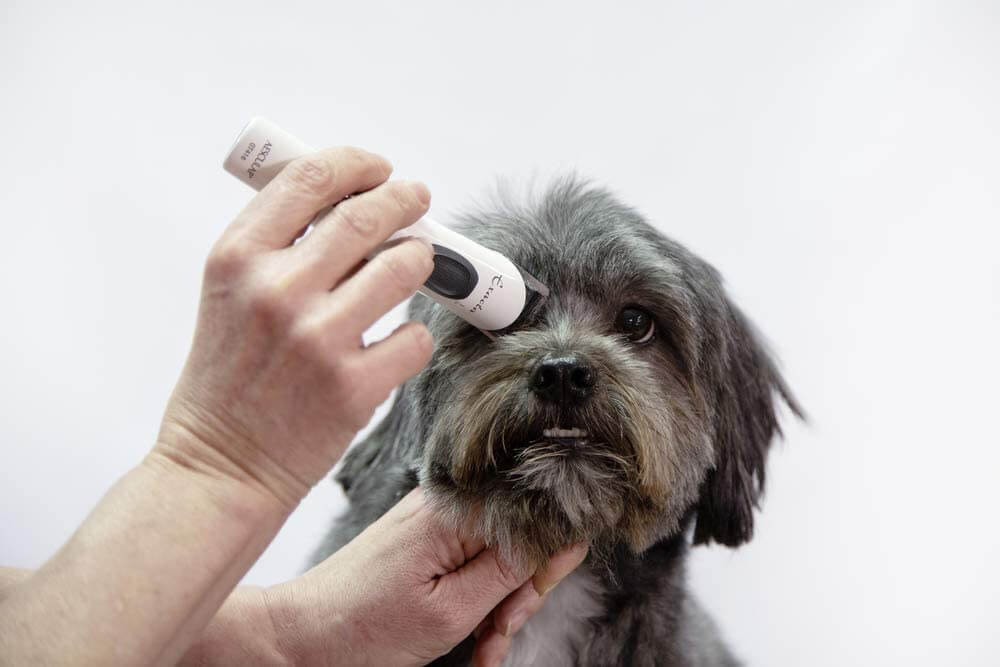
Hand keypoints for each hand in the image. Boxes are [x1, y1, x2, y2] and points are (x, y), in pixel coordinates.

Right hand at [155, 148, 435, 507]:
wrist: (219, 465)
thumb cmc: (228, 378)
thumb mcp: (227, 295)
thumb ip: (276, 247)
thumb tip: (350, 204)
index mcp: (238, 258)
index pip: (309, 178)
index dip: (356, 164)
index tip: (378, 168)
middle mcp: (277, 290)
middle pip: (367, 215)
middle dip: (404, 199)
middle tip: (417, 198)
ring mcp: (318, 339)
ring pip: (404, 267)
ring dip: (421, 259)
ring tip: (418, 263)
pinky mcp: (353, 387)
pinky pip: (414, 338)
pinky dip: (414, 335)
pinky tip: (398, 339)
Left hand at [261, 488, 588, 666]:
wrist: (300, 636)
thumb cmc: (362, 627)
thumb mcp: (451, 611)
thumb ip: (512, 572)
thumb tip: (563, 539)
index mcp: (457, 509)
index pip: (540, 514)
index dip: (548, 563)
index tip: (526, 604)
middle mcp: (450, 502)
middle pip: (523, 537)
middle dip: (520, 593)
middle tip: (497, 634)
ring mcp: (438, 518)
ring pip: (502, 555)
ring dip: (499, 606)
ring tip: (479, 644)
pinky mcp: (429, 536)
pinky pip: (475, 561)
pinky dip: (478, 601)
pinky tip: (469, 635)